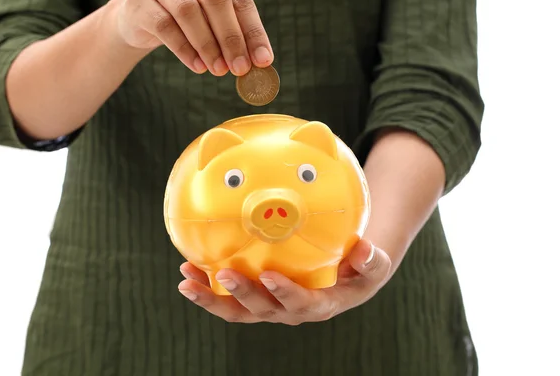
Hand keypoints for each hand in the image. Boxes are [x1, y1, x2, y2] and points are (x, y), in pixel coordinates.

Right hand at [115, 0, 273, 75]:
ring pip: (188, 10)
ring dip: (208, 45)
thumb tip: (261, 61)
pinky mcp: (139, 2)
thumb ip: (235, 37)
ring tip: (219, 70)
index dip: (253, 30)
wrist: (141, 23)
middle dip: (231, 37)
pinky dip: (184, 50)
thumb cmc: (186, 24)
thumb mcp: (213, 26)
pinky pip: (164, 25)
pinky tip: (198, 67)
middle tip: (240, 68)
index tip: (263, 60)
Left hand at [177, 239, 391, 324]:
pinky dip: (207, 287)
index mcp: (320, 304)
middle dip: (241, 295)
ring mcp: (269, 307)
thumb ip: (371, 260)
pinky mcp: (254, 299)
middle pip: (263, 310)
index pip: (303, 303)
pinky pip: (229, 298)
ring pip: (238, 310)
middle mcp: (290, 311)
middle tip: (223, 273)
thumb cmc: (359, 269)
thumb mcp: (372, 266)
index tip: (269, 276)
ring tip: (187, 282)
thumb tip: (364, 247)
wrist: (343, 276)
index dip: (285, 293)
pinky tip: (188, 270)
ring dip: (211, 298)